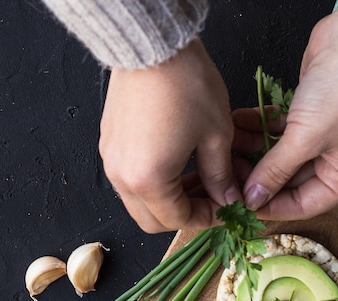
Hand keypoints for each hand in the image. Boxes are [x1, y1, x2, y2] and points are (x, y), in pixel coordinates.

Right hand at [99, 39, 239, 232]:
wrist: (153, 44)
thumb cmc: (185, 84)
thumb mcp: (215, 136)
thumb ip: (220, 176)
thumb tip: (228, 199)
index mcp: (148, 181)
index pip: (178, 220)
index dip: (206, 219)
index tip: (225, 209)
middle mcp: (122, 177)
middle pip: (152, 221)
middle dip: (183, 216)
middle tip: (210, 201)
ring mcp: (111, 160)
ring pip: (140, 202)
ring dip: (168, 201)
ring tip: (197, 181)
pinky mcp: (109, 144)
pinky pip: (130, 179)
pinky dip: (153, 183)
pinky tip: (176, 164)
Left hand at [234, 0, 337, 220]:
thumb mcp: (305, 140)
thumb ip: (274, 171)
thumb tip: (252, 199)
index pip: (303, 205)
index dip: (270, 206)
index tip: (240, 203)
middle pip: (289, 182)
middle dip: (258, 175)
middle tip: (228, 171)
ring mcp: (325, 139)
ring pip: (282, 156)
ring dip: (254, 148)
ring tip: (228, 144)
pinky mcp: (311, 117)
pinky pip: (281, 132)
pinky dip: (261, 128)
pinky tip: (239, 122)